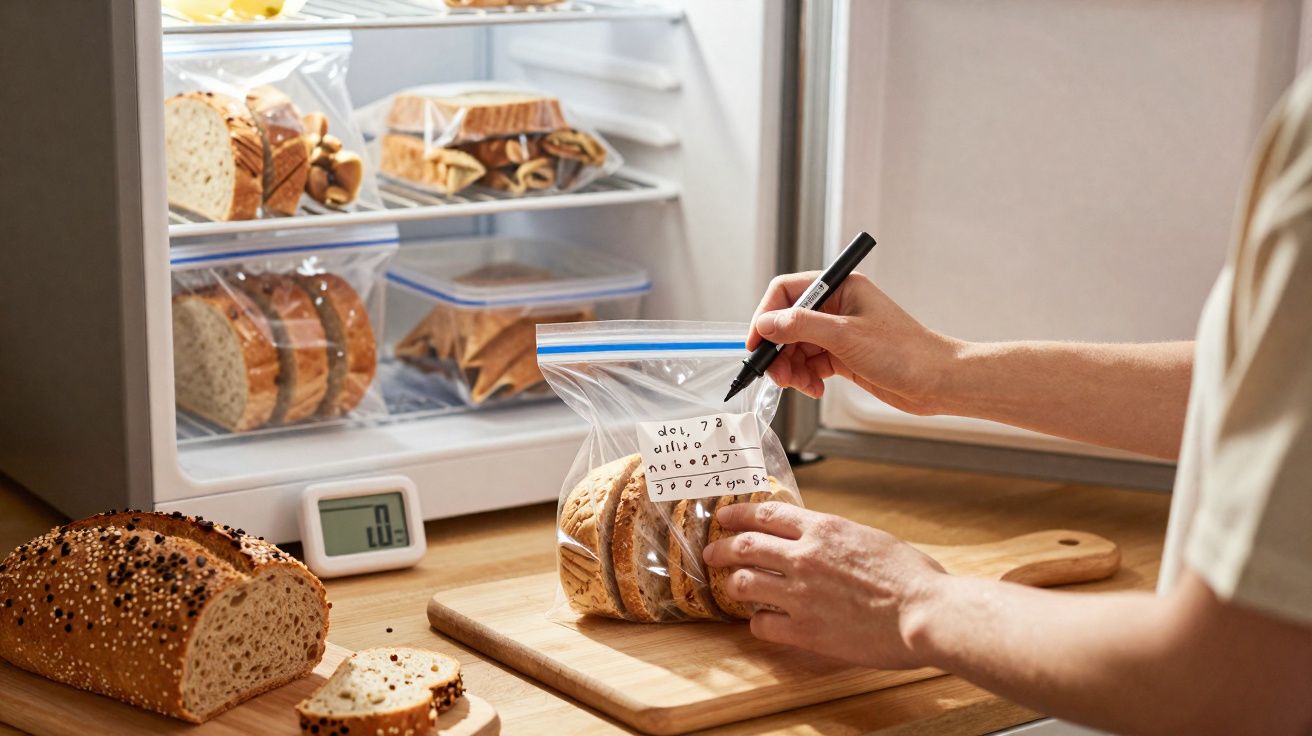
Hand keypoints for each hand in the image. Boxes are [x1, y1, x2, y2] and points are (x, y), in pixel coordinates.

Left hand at [702, 501, 945, 669]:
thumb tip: (819, 540)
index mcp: (823, 529)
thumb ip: (836, 538)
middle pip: (745, 546)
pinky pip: (762, 624)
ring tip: (733, 587)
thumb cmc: (912, 577)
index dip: (739, 515)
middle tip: (712, 553)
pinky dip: (757, 622)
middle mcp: (804, 556)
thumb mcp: (869, 538)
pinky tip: (762, 622)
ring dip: (735, 585)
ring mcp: (800, 594)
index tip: (725, 517)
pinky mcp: (804, 629)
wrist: (925, 612)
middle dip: (722, 549)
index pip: (766, 514)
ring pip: (745, 584)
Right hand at [749, 271, 958, 412]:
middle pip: (788, 323)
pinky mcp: (843, 356)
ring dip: (791, 368)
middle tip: (776, 374)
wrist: (937, 382)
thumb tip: (766, 324)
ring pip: (797, 347)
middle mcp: (837, 307)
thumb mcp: (846, 336)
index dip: (767, 315)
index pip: (787, 291)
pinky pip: (810, 364)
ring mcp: (839, 333)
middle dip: (779, 350)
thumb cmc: (904, 352)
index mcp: (841, 288)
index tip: (757, 342)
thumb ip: (801, 326)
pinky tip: (815, 389)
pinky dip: (806, 378)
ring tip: (799, 385)